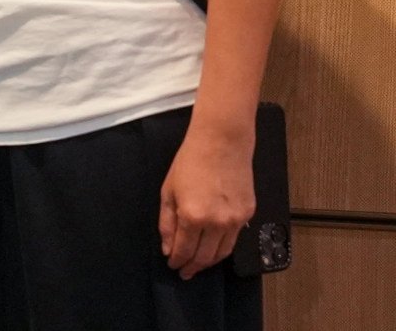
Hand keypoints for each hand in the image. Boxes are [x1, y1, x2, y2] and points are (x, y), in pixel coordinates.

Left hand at [160, 121, 255, 278]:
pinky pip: (235, 239)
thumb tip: (168, 248)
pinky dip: (223, 247)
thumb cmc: (190, 162)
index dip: (178, 261)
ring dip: (209, 262)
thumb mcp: (168, 191)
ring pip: (223, 253)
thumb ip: (167, 222)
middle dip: (193, 267)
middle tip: (185, 272)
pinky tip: (214, 247)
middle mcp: (216, 222)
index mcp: (192, 216)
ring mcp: (235, 220)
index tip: (173, 266)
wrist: (221, 143)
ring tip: (199, 264)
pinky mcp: (248, 214)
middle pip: (205, 257)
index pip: (185, 250)